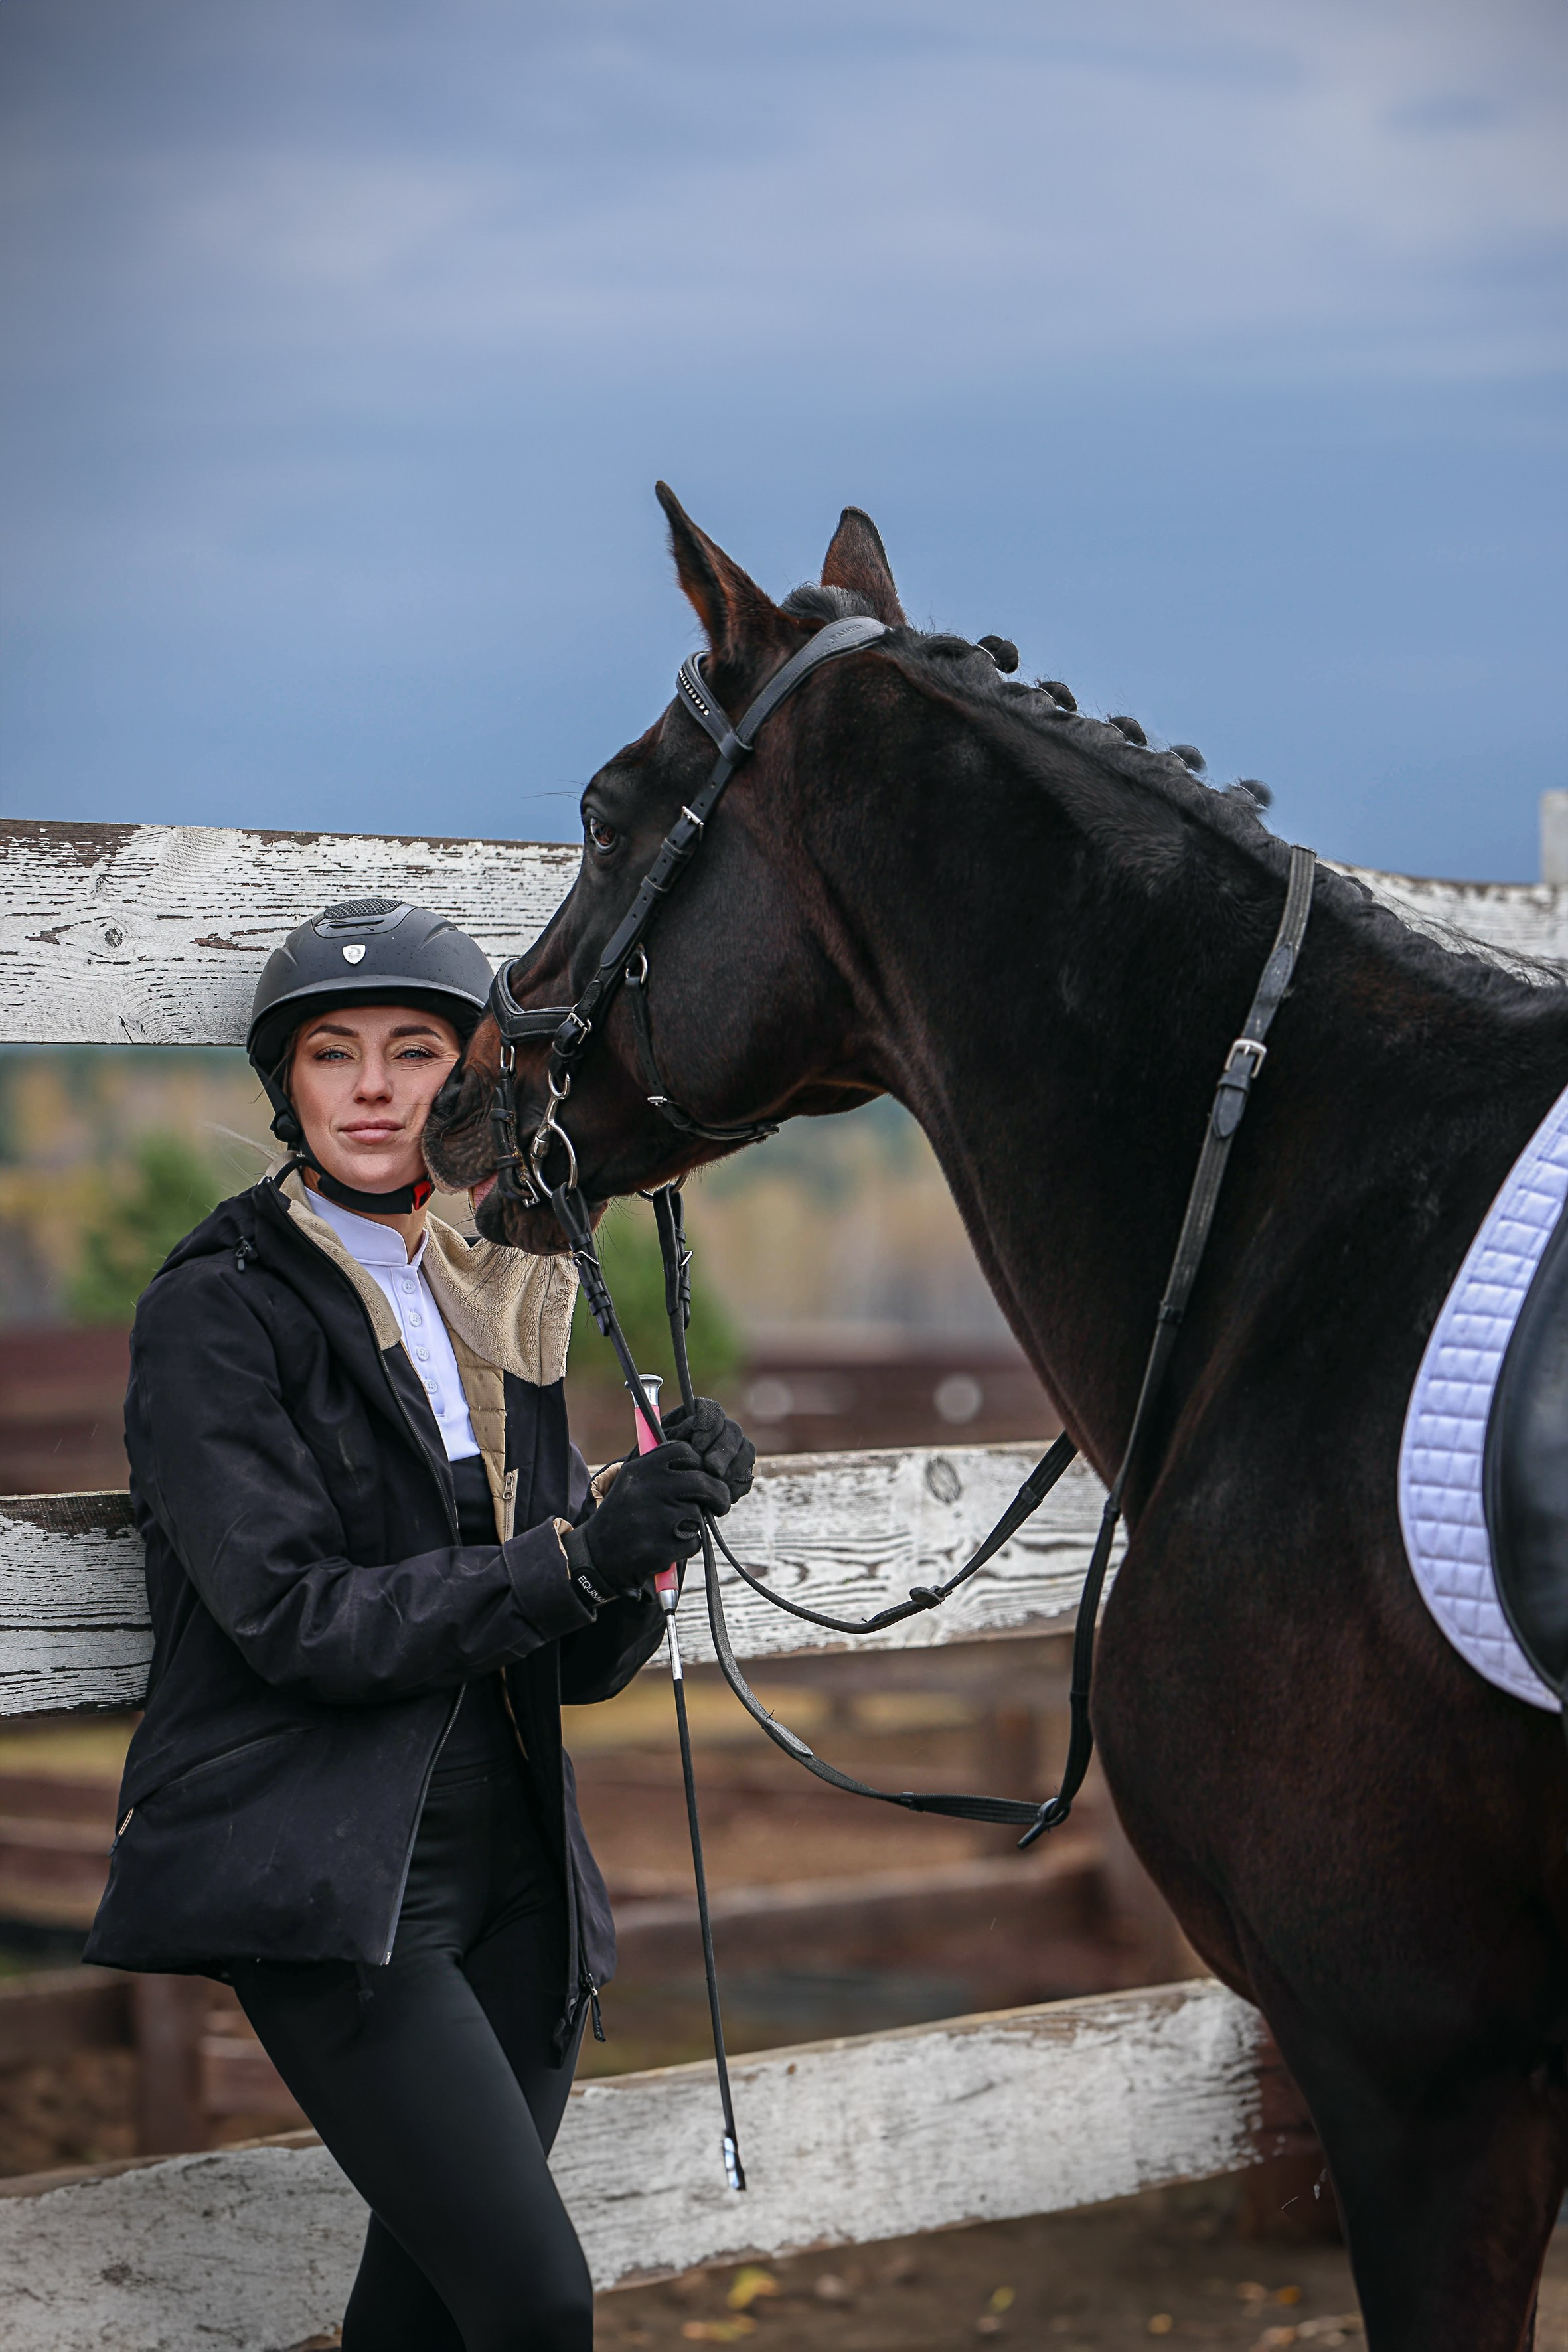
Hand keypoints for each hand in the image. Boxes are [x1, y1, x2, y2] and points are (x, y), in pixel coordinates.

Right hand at [566, 1442, 731, 1595]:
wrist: (598, 1557)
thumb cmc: (623, 1516)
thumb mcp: (632, 1483)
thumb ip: (661, 1469)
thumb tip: (702, 1461)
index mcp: (640, 1470)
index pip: (684, 1451)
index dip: (700, 1462)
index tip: (703, 1473)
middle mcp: (648, 1490)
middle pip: (702, 1483)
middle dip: (718, 1495)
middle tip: (721, 1503)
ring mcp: (656, 1519)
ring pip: (698, 1516)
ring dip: (693, 1524)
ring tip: (671, 1530)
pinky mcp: (662, 1547)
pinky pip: (694, 1542)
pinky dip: (687, 1546)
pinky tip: (667, 1547)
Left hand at [659, 1397, 755, 1507]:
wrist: (654, 1494)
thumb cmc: (650, 1467)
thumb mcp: (654, 1450)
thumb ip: (672, 1436)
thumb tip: (688, 1426)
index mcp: (693, 1418)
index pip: (710, 1409)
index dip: (708, 1423)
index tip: (696, 1444)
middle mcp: (717, 1432)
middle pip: (732, 1430)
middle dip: (723, 1449)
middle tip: (711, 1468)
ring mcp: (731, 1452)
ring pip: (746, 1451)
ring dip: (733, 1467)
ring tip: (716, 1482)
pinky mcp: (737, 1474)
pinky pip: (747, 1476)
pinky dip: (736, 1485)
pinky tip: (722, 1493)